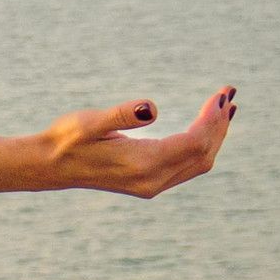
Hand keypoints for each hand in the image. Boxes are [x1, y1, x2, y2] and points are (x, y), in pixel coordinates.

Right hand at [36, 87, 235, 198]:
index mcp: (143, 164)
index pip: (194, 142)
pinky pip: (189, 166)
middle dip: (219, 125)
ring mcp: (153, 185)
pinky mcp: (150, 183)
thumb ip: (121, 115)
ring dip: (215, 136)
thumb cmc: (67, 139)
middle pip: (203, 154)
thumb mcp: (89, 122)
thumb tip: (153, 108)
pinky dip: (203, 147)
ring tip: (226, 110)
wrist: (50, 166)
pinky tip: (206, 130)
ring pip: (200, 163)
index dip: (212, 119)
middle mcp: (153, 180)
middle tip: (228, 94)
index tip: (220, 93)